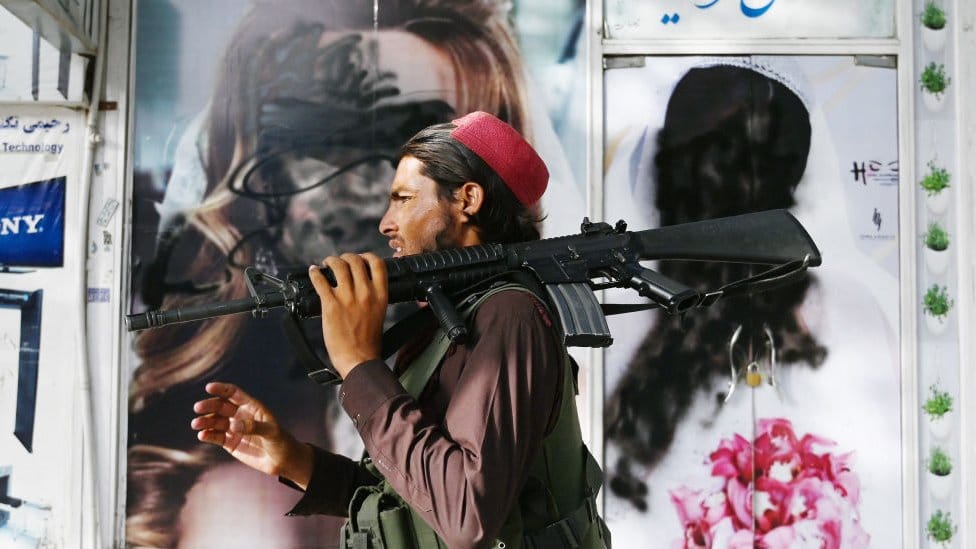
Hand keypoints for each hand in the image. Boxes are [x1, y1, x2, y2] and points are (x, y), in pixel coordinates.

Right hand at [191, 382, 312, 488]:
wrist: (282, 460)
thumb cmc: (281, 441)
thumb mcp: (271, 432)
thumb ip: (253, 427)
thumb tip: (233, 425)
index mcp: (251, 407)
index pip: (233, 393)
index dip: (222, 389)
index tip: (209, 387)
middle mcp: (240, 415)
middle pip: (221, 406)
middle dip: (209, 405)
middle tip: (198, 408)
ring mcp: (234, 429)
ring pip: (215, 421)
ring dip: (205, 421)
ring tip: (196, 424)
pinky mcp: (230, 443)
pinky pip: (216, 436)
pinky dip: (208, 435)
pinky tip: (202, 435)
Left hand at [308, 253, 387, 377]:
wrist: (359, 360)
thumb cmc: (369, 343)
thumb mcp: (379, 314)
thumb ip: (373, 298)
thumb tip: (362, 286)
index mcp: (380, 295)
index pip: (377, 264)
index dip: (367, 257)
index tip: (360, 259)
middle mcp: (365, 293)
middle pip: (355, 261)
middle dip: (345, 257)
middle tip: (339, 262)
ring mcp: (348, 298)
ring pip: (338, 266)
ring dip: (330, 261)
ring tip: (326, 264)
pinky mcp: (331, 305)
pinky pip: (320, 281)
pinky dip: (315, 273)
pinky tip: (313, 272)